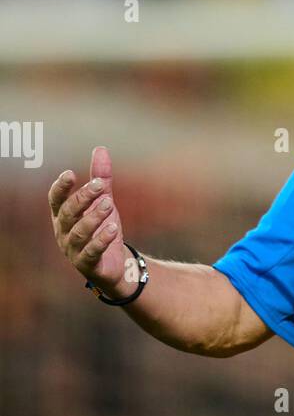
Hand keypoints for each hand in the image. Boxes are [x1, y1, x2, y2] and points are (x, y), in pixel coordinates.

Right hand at [48, 145, 134, 297]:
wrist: (115, 266)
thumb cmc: (103, 230)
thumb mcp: (103, 202)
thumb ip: (101, 178)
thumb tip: (101, 149)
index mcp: (64, 216)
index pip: (55, 199)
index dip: (60, 187)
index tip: (70, 173)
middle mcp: (64, 232)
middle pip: (68, 212)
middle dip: (83, 197)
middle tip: (100, 185)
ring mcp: (74, 249)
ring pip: (79, 232)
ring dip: (93, 216)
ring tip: (109, 204)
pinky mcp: (88, 264)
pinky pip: (91, 252)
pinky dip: (101, 240)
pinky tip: (112, 228)